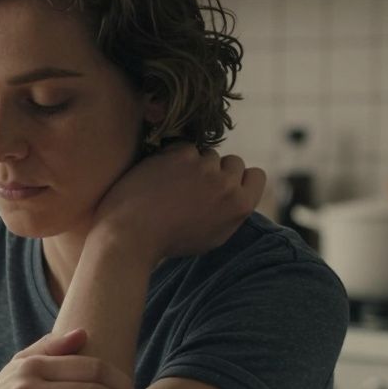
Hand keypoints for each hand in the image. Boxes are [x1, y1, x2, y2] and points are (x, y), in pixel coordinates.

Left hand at [92, 143, 265, 261]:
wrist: (132, 235)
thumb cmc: (168, 241)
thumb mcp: (212, 235)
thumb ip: (230, 211)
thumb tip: (239, 191)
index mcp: (241, 206)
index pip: (256, 175)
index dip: (238, 178)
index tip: (221, 184)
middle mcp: (228, 185)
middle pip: (232, 162)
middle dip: (215, 170)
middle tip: (191, 186)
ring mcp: (206, 167)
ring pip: (207, 154)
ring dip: (192, 164)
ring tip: (171, 187)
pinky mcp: (182, 155)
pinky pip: (184, 147)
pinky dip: (172, 158)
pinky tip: (159, 177)